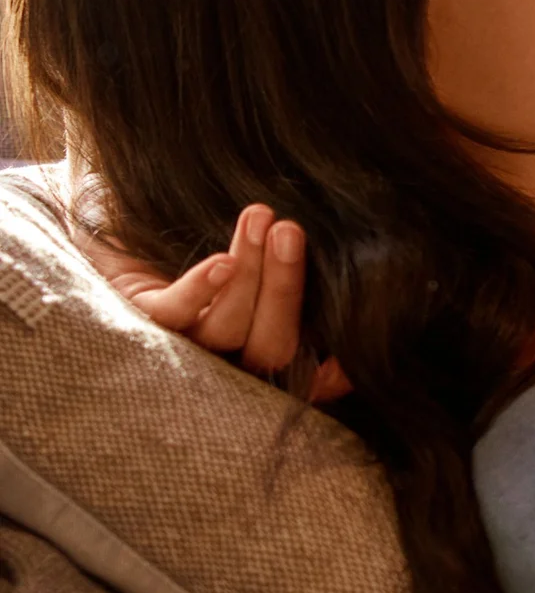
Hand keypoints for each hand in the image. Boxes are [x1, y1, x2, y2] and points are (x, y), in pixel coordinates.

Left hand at [76, 204, 352, 404]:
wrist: (118, 217)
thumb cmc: (205, 241)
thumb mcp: (260, 257)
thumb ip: (302, 273)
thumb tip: (358, 299)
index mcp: (261, 353)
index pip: (309, 376)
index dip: (335, 371)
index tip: (351, 344)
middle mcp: (225, 362)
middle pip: (273, 349)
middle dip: (286, 289)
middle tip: (291, 233)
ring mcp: (181, 345)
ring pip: (230, 329)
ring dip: (252, 273)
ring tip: (261, 217)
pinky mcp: (138, 320)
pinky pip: (175, 316)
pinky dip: (201, 289)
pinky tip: (220, 262)